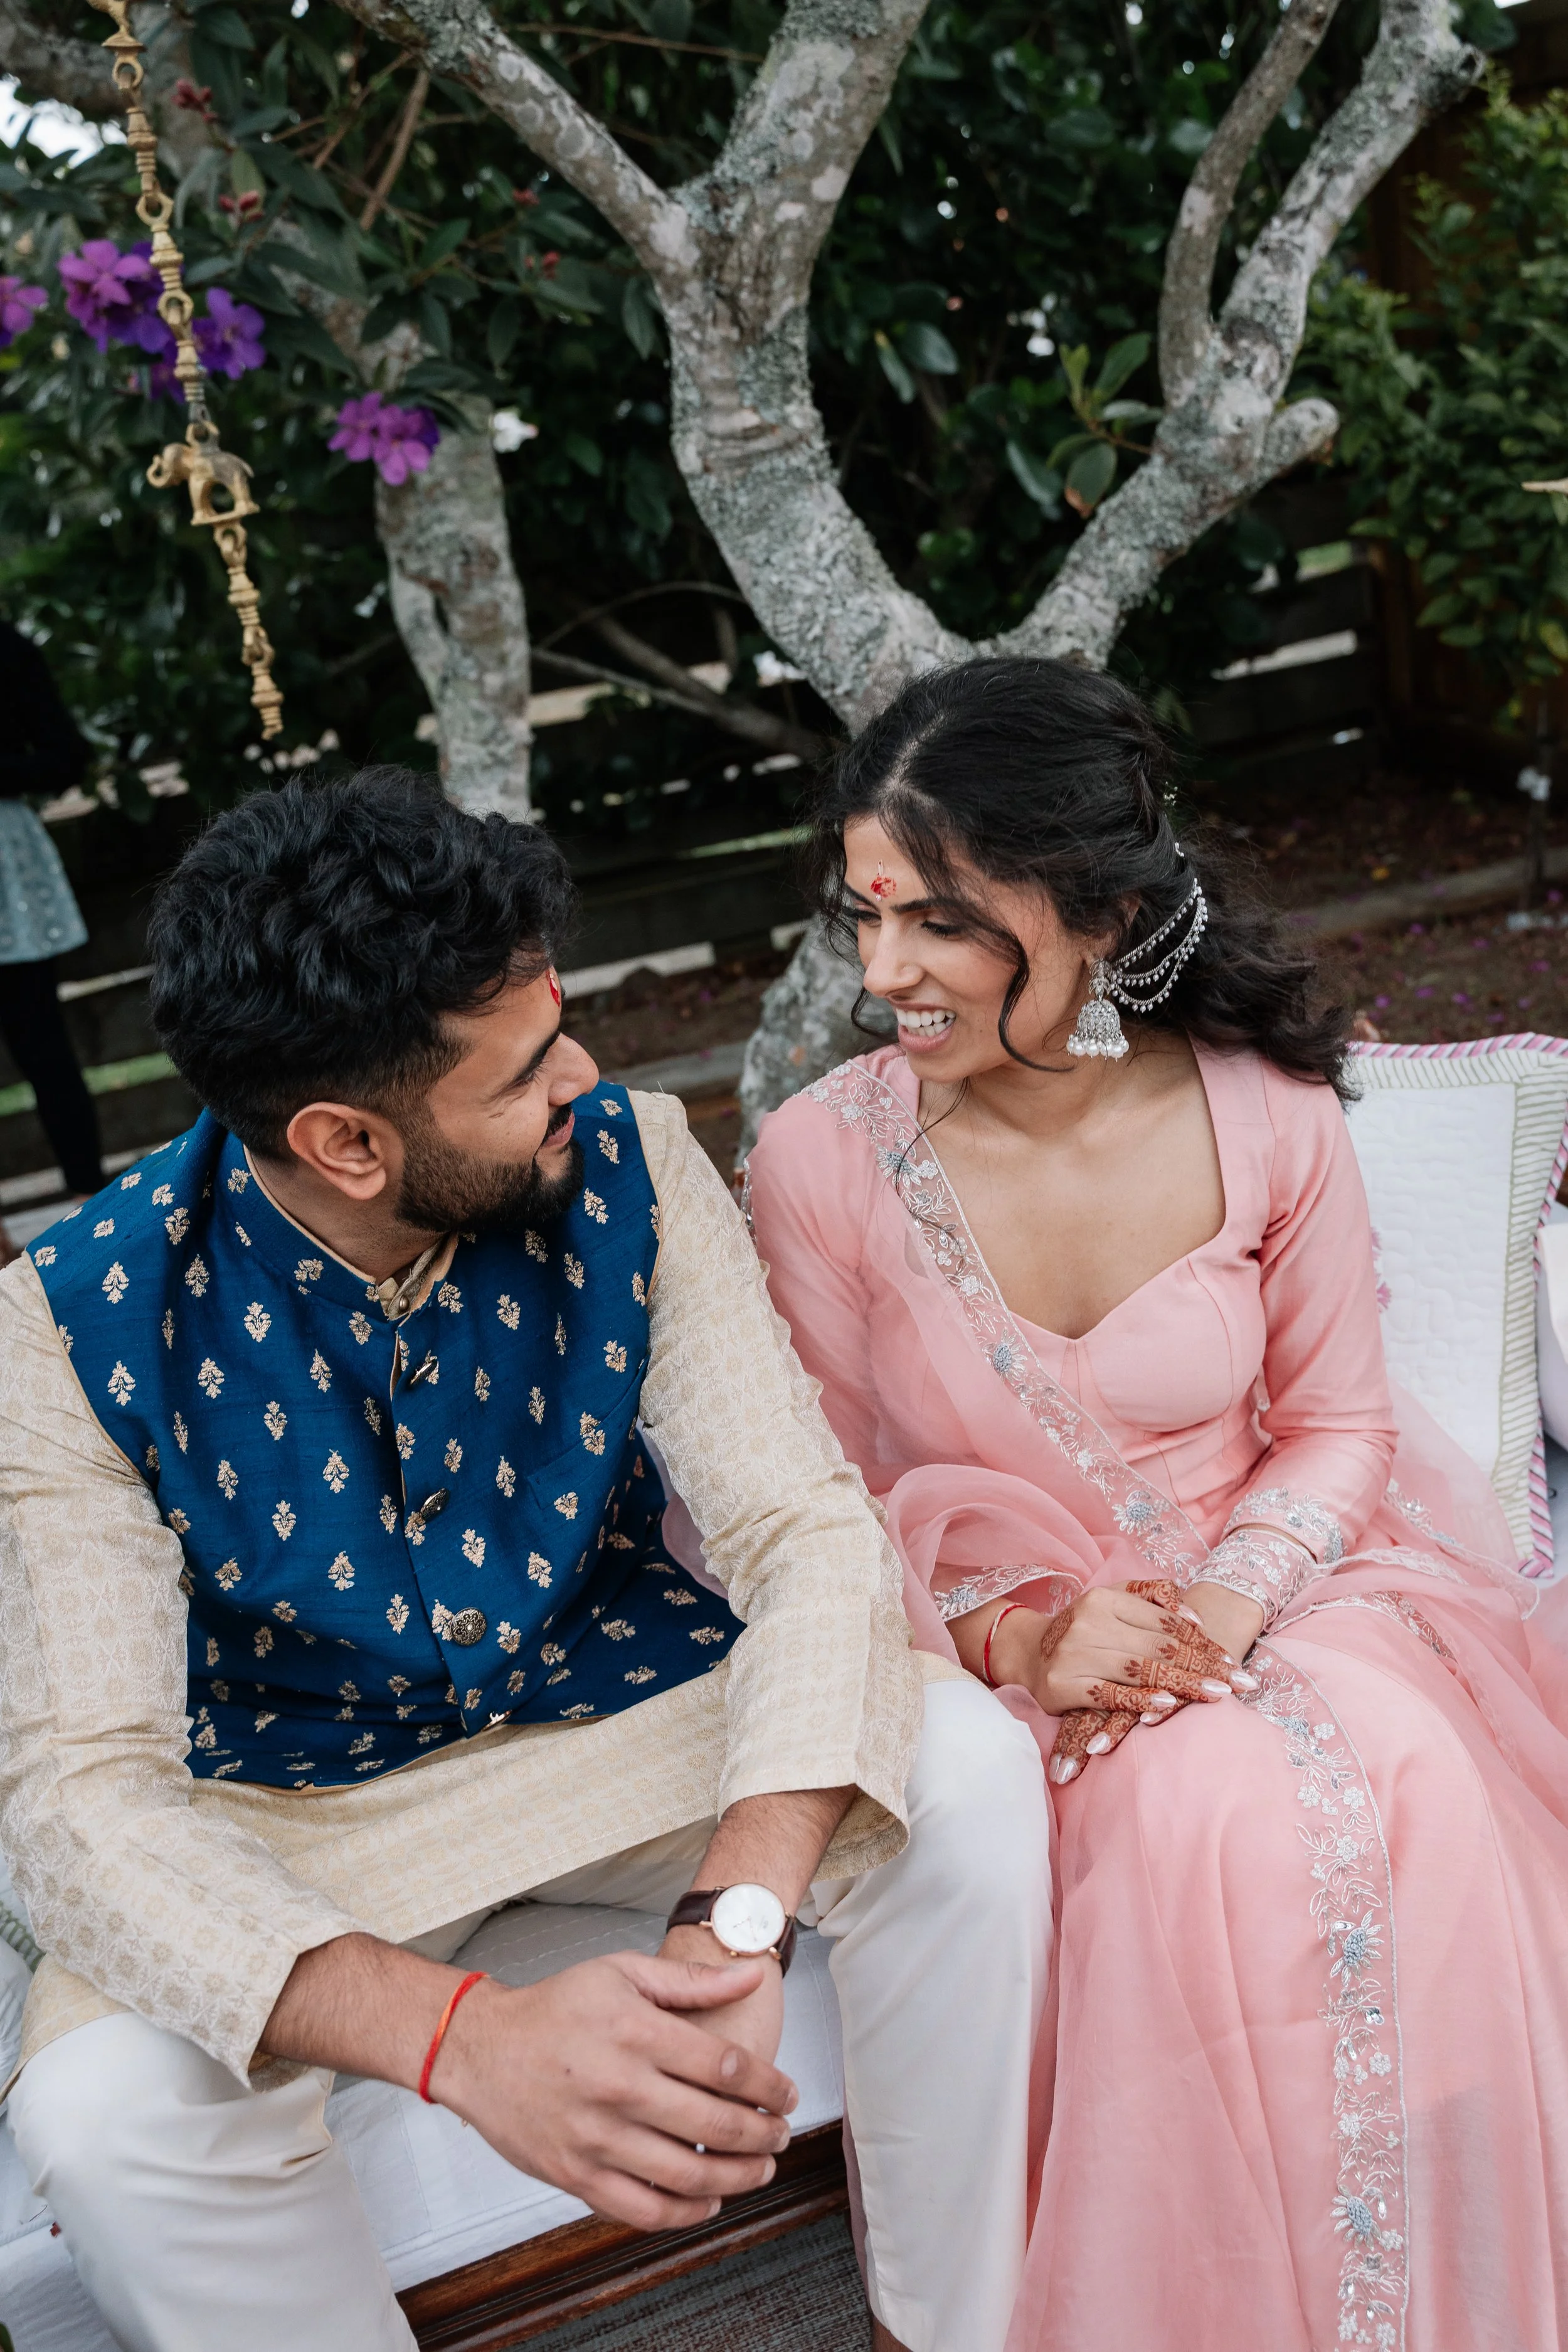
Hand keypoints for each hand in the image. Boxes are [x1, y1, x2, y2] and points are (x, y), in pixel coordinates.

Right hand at [430, 1948, 797, 2231]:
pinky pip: (643, 2209)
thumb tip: (752, 1977)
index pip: (727, 2066)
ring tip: (760, 2168)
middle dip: (764, 2134)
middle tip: (782, 2134)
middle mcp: (619, 2086)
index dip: (770, 2086)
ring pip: (687, 2173)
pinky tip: (708, 2201)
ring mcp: (597, 2137)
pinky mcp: (576, 2175)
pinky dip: (685, 2213)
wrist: (481, 2049)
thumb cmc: (554, 2007)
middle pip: (716, 2123)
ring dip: (737, 2177)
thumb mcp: (621, 1973)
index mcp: (636, 2031)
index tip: (788, 2095)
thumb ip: (690, 1981)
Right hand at [980, 1580, 1255, 1785]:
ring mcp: (1074, 1653)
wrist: (1026, 1651)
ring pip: (1138, 1669)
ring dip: (1182, 1683)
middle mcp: (1089, 1622)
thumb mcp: (1111, 1601)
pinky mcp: (1063, 1685)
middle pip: (1158, 1645)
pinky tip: (1167, 1705)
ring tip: (1216, 1695)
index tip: (1233, 1662)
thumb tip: (1193, 1618)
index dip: (1202, 1642)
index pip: (1164, 1621)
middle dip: (1203, 1666)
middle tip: (1240, 1683)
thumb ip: (1151, 1599)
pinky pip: (1109, 1695)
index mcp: (1105, 1598)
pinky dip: (1140, 1701)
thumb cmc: (1081, 1629)